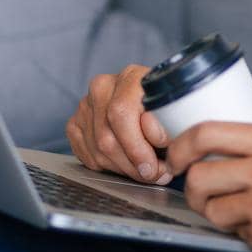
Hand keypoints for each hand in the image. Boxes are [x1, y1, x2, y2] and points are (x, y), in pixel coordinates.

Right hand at [65, 64, 172, 183]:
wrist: (151, 104)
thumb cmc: (166, 109)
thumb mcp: (176, 112)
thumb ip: (168, 123)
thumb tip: (158, 139)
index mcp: (130, 76)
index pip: (121, 113)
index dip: (138, 146)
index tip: (156, 166)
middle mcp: (103, 87)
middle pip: (107, 137)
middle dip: (133, 165)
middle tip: (154, 175)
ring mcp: (85, 105)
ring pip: (98, 151)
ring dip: (123, 169)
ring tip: (144, 172)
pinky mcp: (75, 123)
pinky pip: (86, 156)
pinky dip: (108, 167)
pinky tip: (125, 165)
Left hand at [166, 90, 251, 251]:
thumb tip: (248, 89)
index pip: (208, 132)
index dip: (181, 144)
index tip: (177, 153)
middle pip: (199, 175)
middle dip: (191, 183)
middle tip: (199, 186)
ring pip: (210, 207)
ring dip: (215, 210)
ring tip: (234, 208)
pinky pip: (233, 233)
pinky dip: (241, 231)